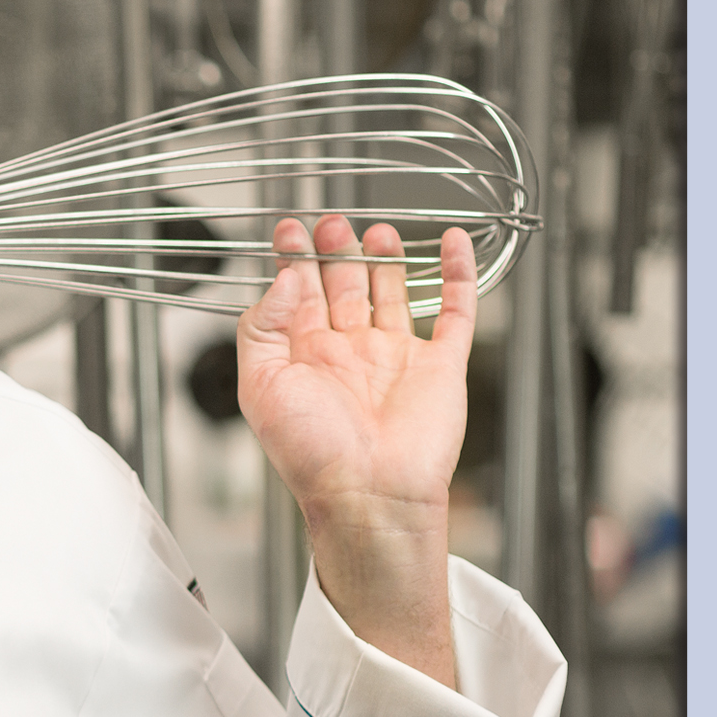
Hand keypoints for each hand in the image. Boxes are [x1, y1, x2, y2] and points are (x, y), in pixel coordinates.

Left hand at [236, 215, 474, 684]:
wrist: (368, 495)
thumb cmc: (312, 454)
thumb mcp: (260, 385)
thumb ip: (263, 327)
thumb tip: (284, 278)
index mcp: (305, 358)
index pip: (298, 295)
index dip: (293, 260)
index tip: (287, 228)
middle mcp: (350, 353)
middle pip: (344, 286)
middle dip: (337, 251)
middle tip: (331, 221)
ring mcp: (396, 357)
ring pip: (392, 293)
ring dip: (385, 259)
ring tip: (376, 229)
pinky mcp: (440, 366)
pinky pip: (454, 313)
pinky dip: (456, 275)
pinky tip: (452, 243)